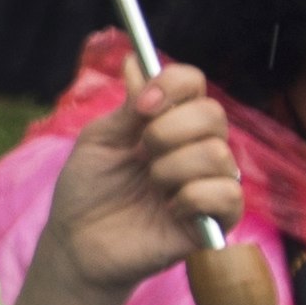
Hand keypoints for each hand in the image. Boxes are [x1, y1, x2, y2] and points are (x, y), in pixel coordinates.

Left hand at [32, 61, 245, 303]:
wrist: (77, 243)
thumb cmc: (88, 191)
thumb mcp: (100, 141)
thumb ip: (127, 106)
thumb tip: (137, 61)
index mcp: (169, 122)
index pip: (194, 85)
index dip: (173, 85)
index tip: (142, 105)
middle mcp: (195, 147)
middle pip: (212, 114)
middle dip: (169, 130)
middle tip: (142, 153)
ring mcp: (209, 182)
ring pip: (218, 154)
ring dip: (172, 169)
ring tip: (151, 187)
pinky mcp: (216, 220)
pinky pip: (228, 194)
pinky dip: (192, 198)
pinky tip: (169, 209)